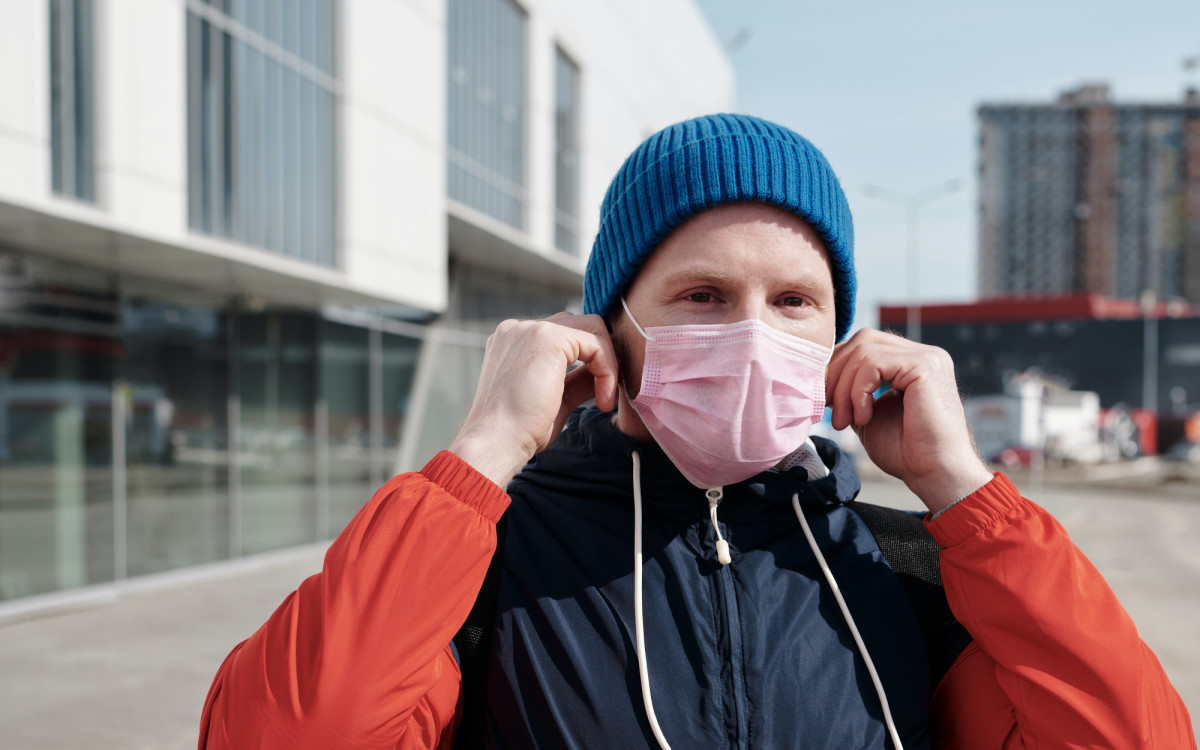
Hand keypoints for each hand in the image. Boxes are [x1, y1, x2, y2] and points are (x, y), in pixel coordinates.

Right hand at [449, 313, 619, 487]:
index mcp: (514, 342)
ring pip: (592, 327)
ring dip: (607, 363)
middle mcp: (518, 329)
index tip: (600, 395)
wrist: (496, 442)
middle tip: (608, 393)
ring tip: (605, 399)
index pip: (565, 335)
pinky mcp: (547, 337)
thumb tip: (602, 374)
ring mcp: (531, 328)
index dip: (590, 360)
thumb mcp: (554, 400)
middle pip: (579, 326)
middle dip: (601, 357)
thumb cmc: (519, 431)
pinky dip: (607, 370)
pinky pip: (596, 343)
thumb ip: (576, 381)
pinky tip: (602, 400)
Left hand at [825, 328, 992, 513]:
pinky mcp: (925, 365)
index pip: (864, 346)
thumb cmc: (906, 452)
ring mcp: (926, 356)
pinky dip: (858, 391)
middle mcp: (922, 354)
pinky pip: (873, 363)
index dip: (836, 368)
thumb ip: (852, 392)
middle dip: (835, 374)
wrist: (935, 474)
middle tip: (827, 408)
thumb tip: (822, 379)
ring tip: (844, 421)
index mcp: (910, 362)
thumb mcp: (867, 415)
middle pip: (861, 341)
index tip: (823, 399)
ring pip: (863, 351)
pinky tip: (863, 417)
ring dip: (844, 388)